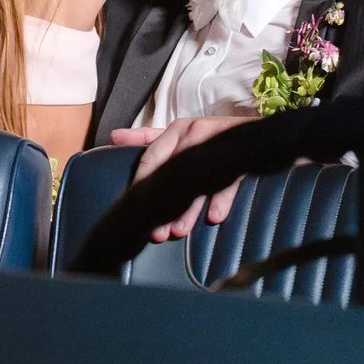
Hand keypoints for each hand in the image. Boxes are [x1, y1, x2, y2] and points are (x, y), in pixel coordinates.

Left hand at [111, 115, 258, 240]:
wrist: (251, 132)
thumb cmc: (207, 137)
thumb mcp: (176, 134)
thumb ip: (145, 138)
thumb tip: (113, 137)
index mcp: (176, 130)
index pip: (150, 157)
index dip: (141, 184)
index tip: (134, 208)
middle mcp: (193, 134)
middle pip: (172, 174)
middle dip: (164, 205)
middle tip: (156, 232)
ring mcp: (216, 145)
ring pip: (198, 182)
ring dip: (188, 210)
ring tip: (179, 231)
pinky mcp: (238, 157)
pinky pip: (228, 181)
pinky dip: (222, 200)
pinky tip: (214, 217)